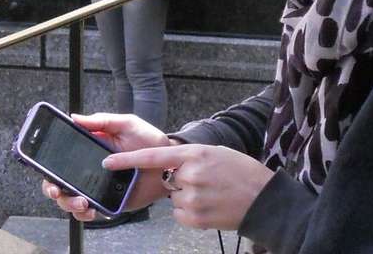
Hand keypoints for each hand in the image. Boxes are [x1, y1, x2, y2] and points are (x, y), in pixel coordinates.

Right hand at [40, 113, 172, 220]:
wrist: (168, 164)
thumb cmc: (148, 141)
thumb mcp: (126, 124)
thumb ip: (102, 121)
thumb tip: (74, 117)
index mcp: (88, 150)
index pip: (60, 159)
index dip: (48, 166)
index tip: (45, 169)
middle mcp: (88, 171)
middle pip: (59, 183)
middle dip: (52, 189)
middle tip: (56, 190)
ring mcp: (96, 188)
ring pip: (70, 201)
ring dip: (69, 203)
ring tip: (81, 201)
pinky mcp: (107, 203)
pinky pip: (89, 212)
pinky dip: (84, 214)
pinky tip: (89, 209)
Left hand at [104, 144, 275, 230]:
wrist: (264, 199)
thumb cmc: (241, 172)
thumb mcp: (215, 153)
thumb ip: (189, 157)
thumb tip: (169, 164)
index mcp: (194, 154)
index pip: (153, 157)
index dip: (128, 160)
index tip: (108, 162)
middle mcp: (190, 176)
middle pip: (168, 180)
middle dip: (180, 181)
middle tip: (205, 181)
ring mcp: (192, 199)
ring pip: (174, 199)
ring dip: (186, 197)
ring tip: (211, 194)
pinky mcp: (195, 219)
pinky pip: (180, 214)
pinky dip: (190, 212)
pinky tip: (209, 206)